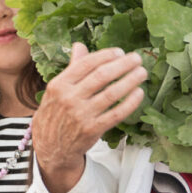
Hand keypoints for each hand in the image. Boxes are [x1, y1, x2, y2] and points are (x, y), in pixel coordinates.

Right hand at [33, 43, 147, 192]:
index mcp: (59, 84)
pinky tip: (139, 93)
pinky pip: (117, 113)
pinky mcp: (93, 129)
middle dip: (123, 65)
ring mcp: (81, 115)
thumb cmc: (55, 114)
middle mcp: (69, 98)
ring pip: (112, 93)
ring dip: (130, 81)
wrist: (49, 147)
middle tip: (137, 59)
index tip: (120, 52)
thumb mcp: (56, 90)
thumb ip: (72, 68)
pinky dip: (130, 102)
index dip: (106, 55)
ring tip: (142, 73)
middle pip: (102, 76)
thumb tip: (79, 45)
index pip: (86, 63)